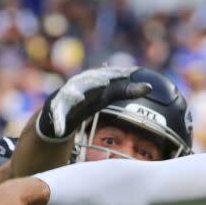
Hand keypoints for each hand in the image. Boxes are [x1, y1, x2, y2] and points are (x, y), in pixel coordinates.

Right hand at [36, 66, 151, 140]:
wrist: (63, 108)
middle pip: (87, 81)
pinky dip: (58, 123)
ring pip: (69, 94)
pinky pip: (56, 116)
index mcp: (92, 80)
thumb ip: (127, 91)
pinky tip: (61, 131)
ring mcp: (65, 96)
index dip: (115, 73)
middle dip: (95, 80)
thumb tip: (150, 87)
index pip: (105, 74)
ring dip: (74, 95)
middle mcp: (78, 85)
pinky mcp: (56, 110)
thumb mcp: (108, 96)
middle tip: (105, 82)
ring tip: (80, 98)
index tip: (128, 73)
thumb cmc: (90, 99)